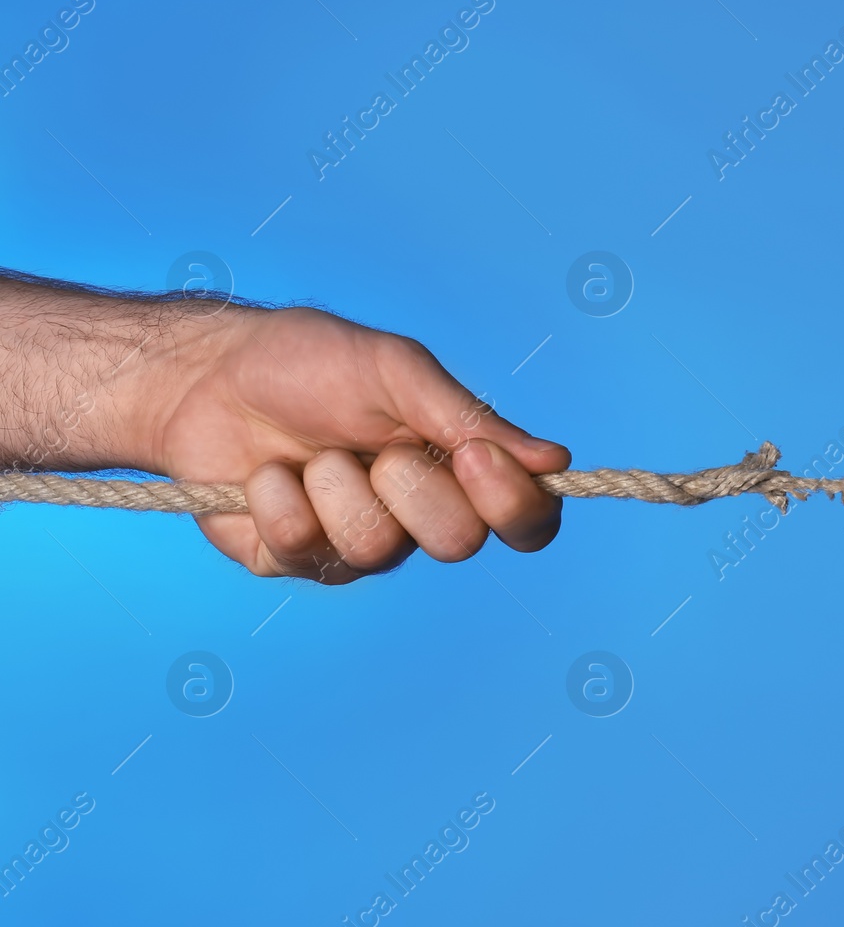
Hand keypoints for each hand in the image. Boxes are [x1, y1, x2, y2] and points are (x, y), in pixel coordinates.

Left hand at [140, 306, 567, 582]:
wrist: (206, 377)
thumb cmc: (309, 363)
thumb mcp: (396, 371)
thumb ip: (469, 418)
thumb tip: (553, 461)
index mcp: (461, 472)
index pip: (526, 522)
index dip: (512, 504)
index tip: (475, 459)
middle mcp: (419, 519)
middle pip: (459, 543)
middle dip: (412, 485)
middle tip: (376, 447)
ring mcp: (358, 547)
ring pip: (377, 549)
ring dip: (336, 485)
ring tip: (312, 454)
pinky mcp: (296, 562)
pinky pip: (304, 549)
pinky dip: (278, 497)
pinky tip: (265, 475)